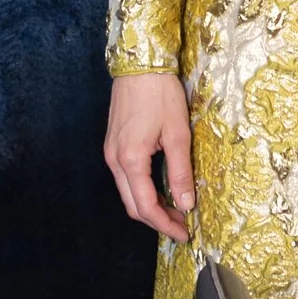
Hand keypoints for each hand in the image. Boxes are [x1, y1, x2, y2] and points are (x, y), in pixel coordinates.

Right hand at [106, 72, 194, 242]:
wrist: (140, 65)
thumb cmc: (160, 94)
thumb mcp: (178, 134)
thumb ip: (180, 171)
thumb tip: (186, 203)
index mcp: (130, 160)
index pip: (146, 206)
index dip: (165, 225)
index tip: (184, 233)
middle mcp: (114, 160)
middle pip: (133, 205)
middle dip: (157, 220)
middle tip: (182, 226)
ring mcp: (111, 153)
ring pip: (128, 193)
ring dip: (150, 206)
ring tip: (177, 210)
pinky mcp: (114, 145)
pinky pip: (126, 178)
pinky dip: (143, 190)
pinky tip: (162, 190)